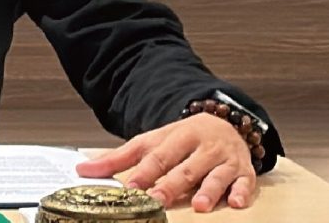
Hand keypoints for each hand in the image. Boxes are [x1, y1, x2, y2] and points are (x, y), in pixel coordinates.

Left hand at [78, 112, 257, 211]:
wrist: (223, 123)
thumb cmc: (182, 139)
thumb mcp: (151, 142)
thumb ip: (119, 158)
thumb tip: (82, 169)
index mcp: (176, 137)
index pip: (158, 157)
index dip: (145, 172)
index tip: (132, 187)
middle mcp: (201, 147)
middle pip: (185, 168)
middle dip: (172, 185)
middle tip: (158, 200)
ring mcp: (224, 159)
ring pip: (216, 175)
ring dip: (209, 191)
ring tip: (200, 205)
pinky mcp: (244, 171)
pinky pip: (245, 182)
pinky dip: (242, 192)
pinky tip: (237, 203)